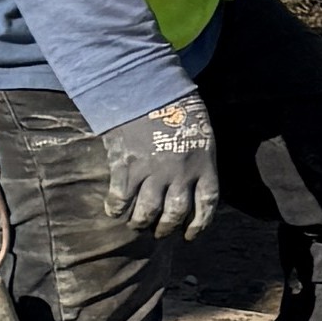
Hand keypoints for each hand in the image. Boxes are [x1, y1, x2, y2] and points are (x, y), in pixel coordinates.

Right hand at [97, 97, 218, 243]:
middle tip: (160, 232)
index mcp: (204, 162)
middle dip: (166, 228)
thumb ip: (198, 158)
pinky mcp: (126, 166)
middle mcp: (180, 172)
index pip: (207, 203)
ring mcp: (152, 171)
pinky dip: (116, 208)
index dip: (199, 224)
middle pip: (175, 213)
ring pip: (146, 212)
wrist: (147, 86)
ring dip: (140, 223)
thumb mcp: (200, 131)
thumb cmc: (177, 105)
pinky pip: (120, 198)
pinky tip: (115, 210)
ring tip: (137, 224)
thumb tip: (193, 183)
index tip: (190, 234)